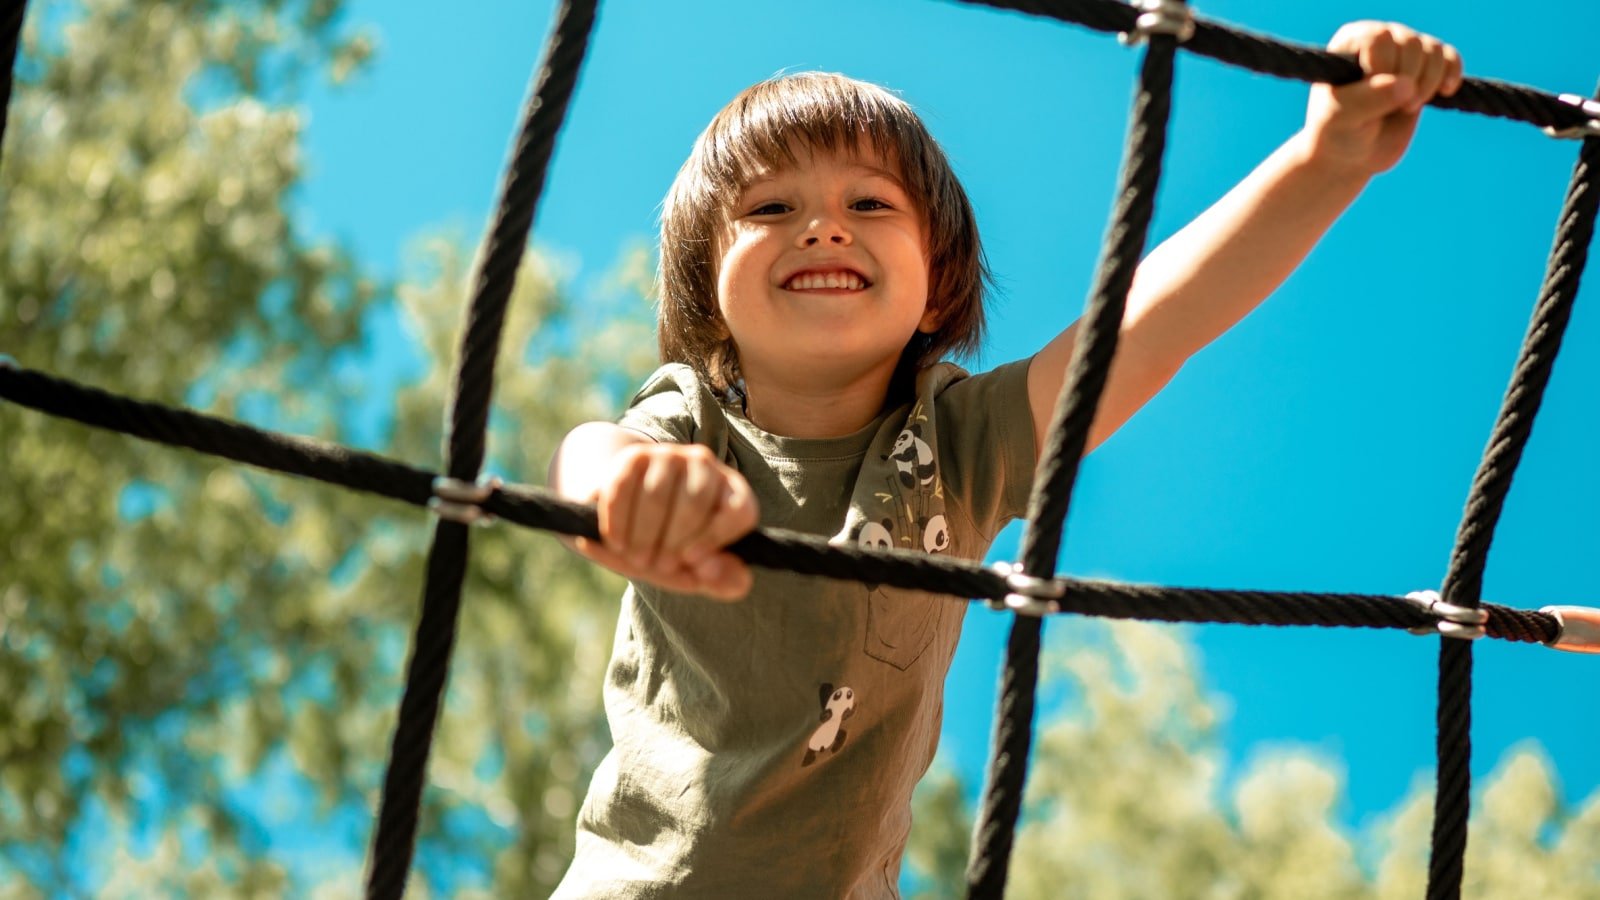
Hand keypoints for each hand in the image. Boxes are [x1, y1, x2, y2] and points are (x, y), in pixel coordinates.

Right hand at [575, 442, 758, 600]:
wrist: (623, 517)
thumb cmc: (667, 546)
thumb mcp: (695, 570)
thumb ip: (720, 579)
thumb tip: (734, 579)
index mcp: (732, 492)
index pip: (739, 509)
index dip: (715, 537)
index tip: (691, 560)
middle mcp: (705, 465)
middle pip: (695, 501)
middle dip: (673, 542)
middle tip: (658, 566)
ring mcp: (669, 456)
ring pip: (657, 495)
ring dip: (644, 535)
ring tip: (638, 558)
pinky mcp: (634, 456)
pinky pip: (625, 488)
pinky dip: (619, 521)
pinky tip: (618, 542)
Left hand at [1303, 21, 1462, 176]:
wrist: (1353, 154)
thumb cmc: (1337, 132)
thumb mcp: (1341, 118)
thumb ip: (1368, 99)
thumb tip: (1406, 85)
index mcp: (1351, 42)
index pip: (1379, 39)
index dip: (1383, 68)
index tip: (1368, 97)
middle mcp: (1380, 40)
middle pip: (1411, 43)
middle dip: (1409, 78)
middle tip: (1397, 107)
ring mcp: (1404, 53)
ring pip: (1433, 50)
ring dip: (1429, 81)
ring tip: (1409, 107)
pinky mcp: (1425, 69)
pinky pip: (1450, 57)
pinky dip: (1452, 74)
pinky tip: (1444, 93)